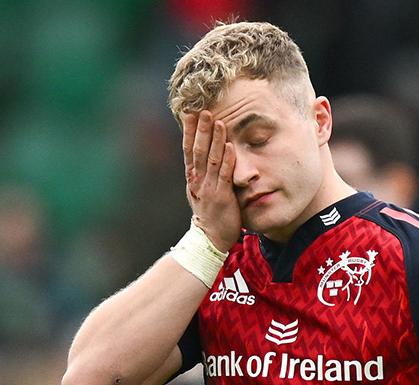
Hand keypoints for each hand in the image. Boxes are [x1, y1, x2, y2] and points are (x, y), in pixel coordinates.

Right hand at [182, 111, 240, 250]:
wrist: (210, 239)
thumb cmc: (209, 213)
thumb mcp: (201, 190)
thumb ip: (203, 172)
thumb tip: (204, 154)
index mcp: (192, 178)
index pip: (188, 150)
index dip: (190, 132)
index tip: (190, 114)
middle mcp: (198, 181)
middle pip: (198, 151)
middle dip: (201, 130)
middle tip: (204, 111)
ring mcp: (209, 188)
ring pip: (211, 160)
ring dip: (215, 140)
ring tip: (219, 121)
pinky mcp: (222, 197)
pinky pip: (224, 175)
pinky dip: (227, 160)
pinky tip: (230, 146)